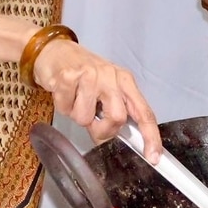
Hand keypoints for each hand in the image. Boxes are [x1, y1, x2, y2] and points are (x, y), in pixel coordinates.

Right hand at [32, 40, 162, 162]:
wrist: (54, 50)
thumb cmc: (82, 72)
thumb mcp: (105, 88)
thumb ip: (114, 111)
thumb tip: (117, 139)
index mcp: (124, 80)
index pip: (143, 111)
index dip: (150, 135)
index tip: (153, 156)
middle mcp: (111, 76)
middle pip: (117, 118)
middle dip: (103, 129)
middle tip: (92, 121)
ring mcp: (90, 75)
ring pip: (85, 118)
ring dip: (76, 115)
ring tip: (74, 98)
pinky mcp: (68, 76)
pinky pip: (66, 108)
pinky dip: (62, 106)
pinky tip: (64, 92)